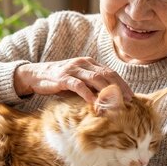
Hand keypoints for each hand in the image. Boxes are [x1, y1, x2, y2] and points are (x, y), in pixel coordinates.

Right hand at [14, 57, 132, 102]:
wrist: (35, 74)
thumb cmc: (58, 80)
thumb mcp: (77, 79)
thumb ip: (91, 84)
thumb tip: (108, 98)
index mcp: (89, 62)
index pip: (110, 72)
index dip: (122, 83)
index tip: (131, 96)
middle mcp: (83, 63)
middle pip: (106, 74)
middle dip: (119, 87)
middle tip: (128, 100)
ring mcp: (73, 69)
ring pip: (95, 78)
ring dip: (107, 91)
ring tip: (115, 102)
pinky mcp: (63, 78)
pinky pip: (79, 85)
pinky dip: (88, 94)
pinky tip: (95, 103)